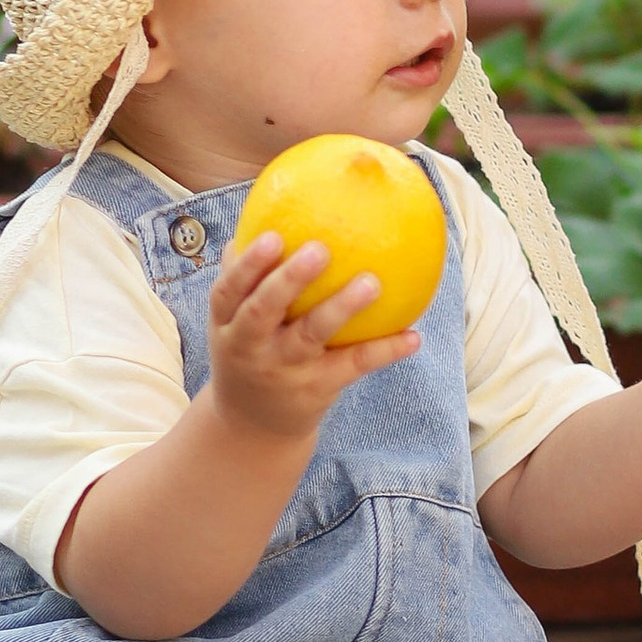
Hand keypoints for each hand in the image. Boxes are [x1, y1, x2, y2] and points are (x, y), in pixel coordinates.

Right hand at [205, 230, 421, 446]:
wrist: (251, 428)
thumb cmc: (249, 352)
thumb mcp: (233, 322)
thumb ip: (248, 277)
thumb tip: (264, 213)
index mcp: (228, 324)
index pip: (228, 291)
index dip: (247, 265)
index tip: (273, 236)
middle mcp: (250, 347)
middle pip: (262, 312)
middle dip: (288, 281)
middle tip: (320, 250)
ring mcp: (283, 371)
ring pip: (311, 337)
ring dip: (341, 309)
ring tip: (372, 282)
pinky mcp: (315, 391)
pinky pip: (353, 367)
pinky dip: (384, 352)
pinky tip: (414, 336)